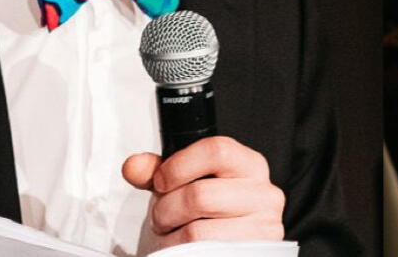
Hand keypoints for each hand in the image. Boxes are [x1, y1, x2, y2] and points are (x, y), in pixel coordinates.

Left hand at [122, 136, 284, 246]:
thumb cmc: (202, 208)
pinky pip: (205, 255)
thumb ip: (155, 169)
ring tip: (171, 230)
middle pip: (201, 195)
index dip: (180, 165)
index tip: (161, 180)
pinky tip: (182, 245)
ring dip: (172, 234)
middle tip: (161, 214)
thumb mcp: (181, 180)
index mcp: (249, 164)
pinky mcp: (255, 255)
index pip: (217, 150)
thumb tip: (132, 167)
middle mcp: (265, 194)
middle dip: (168, 208)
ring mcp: (264, 230)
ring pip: (198, 231)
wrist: (217, 244)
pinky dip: (183, 250)